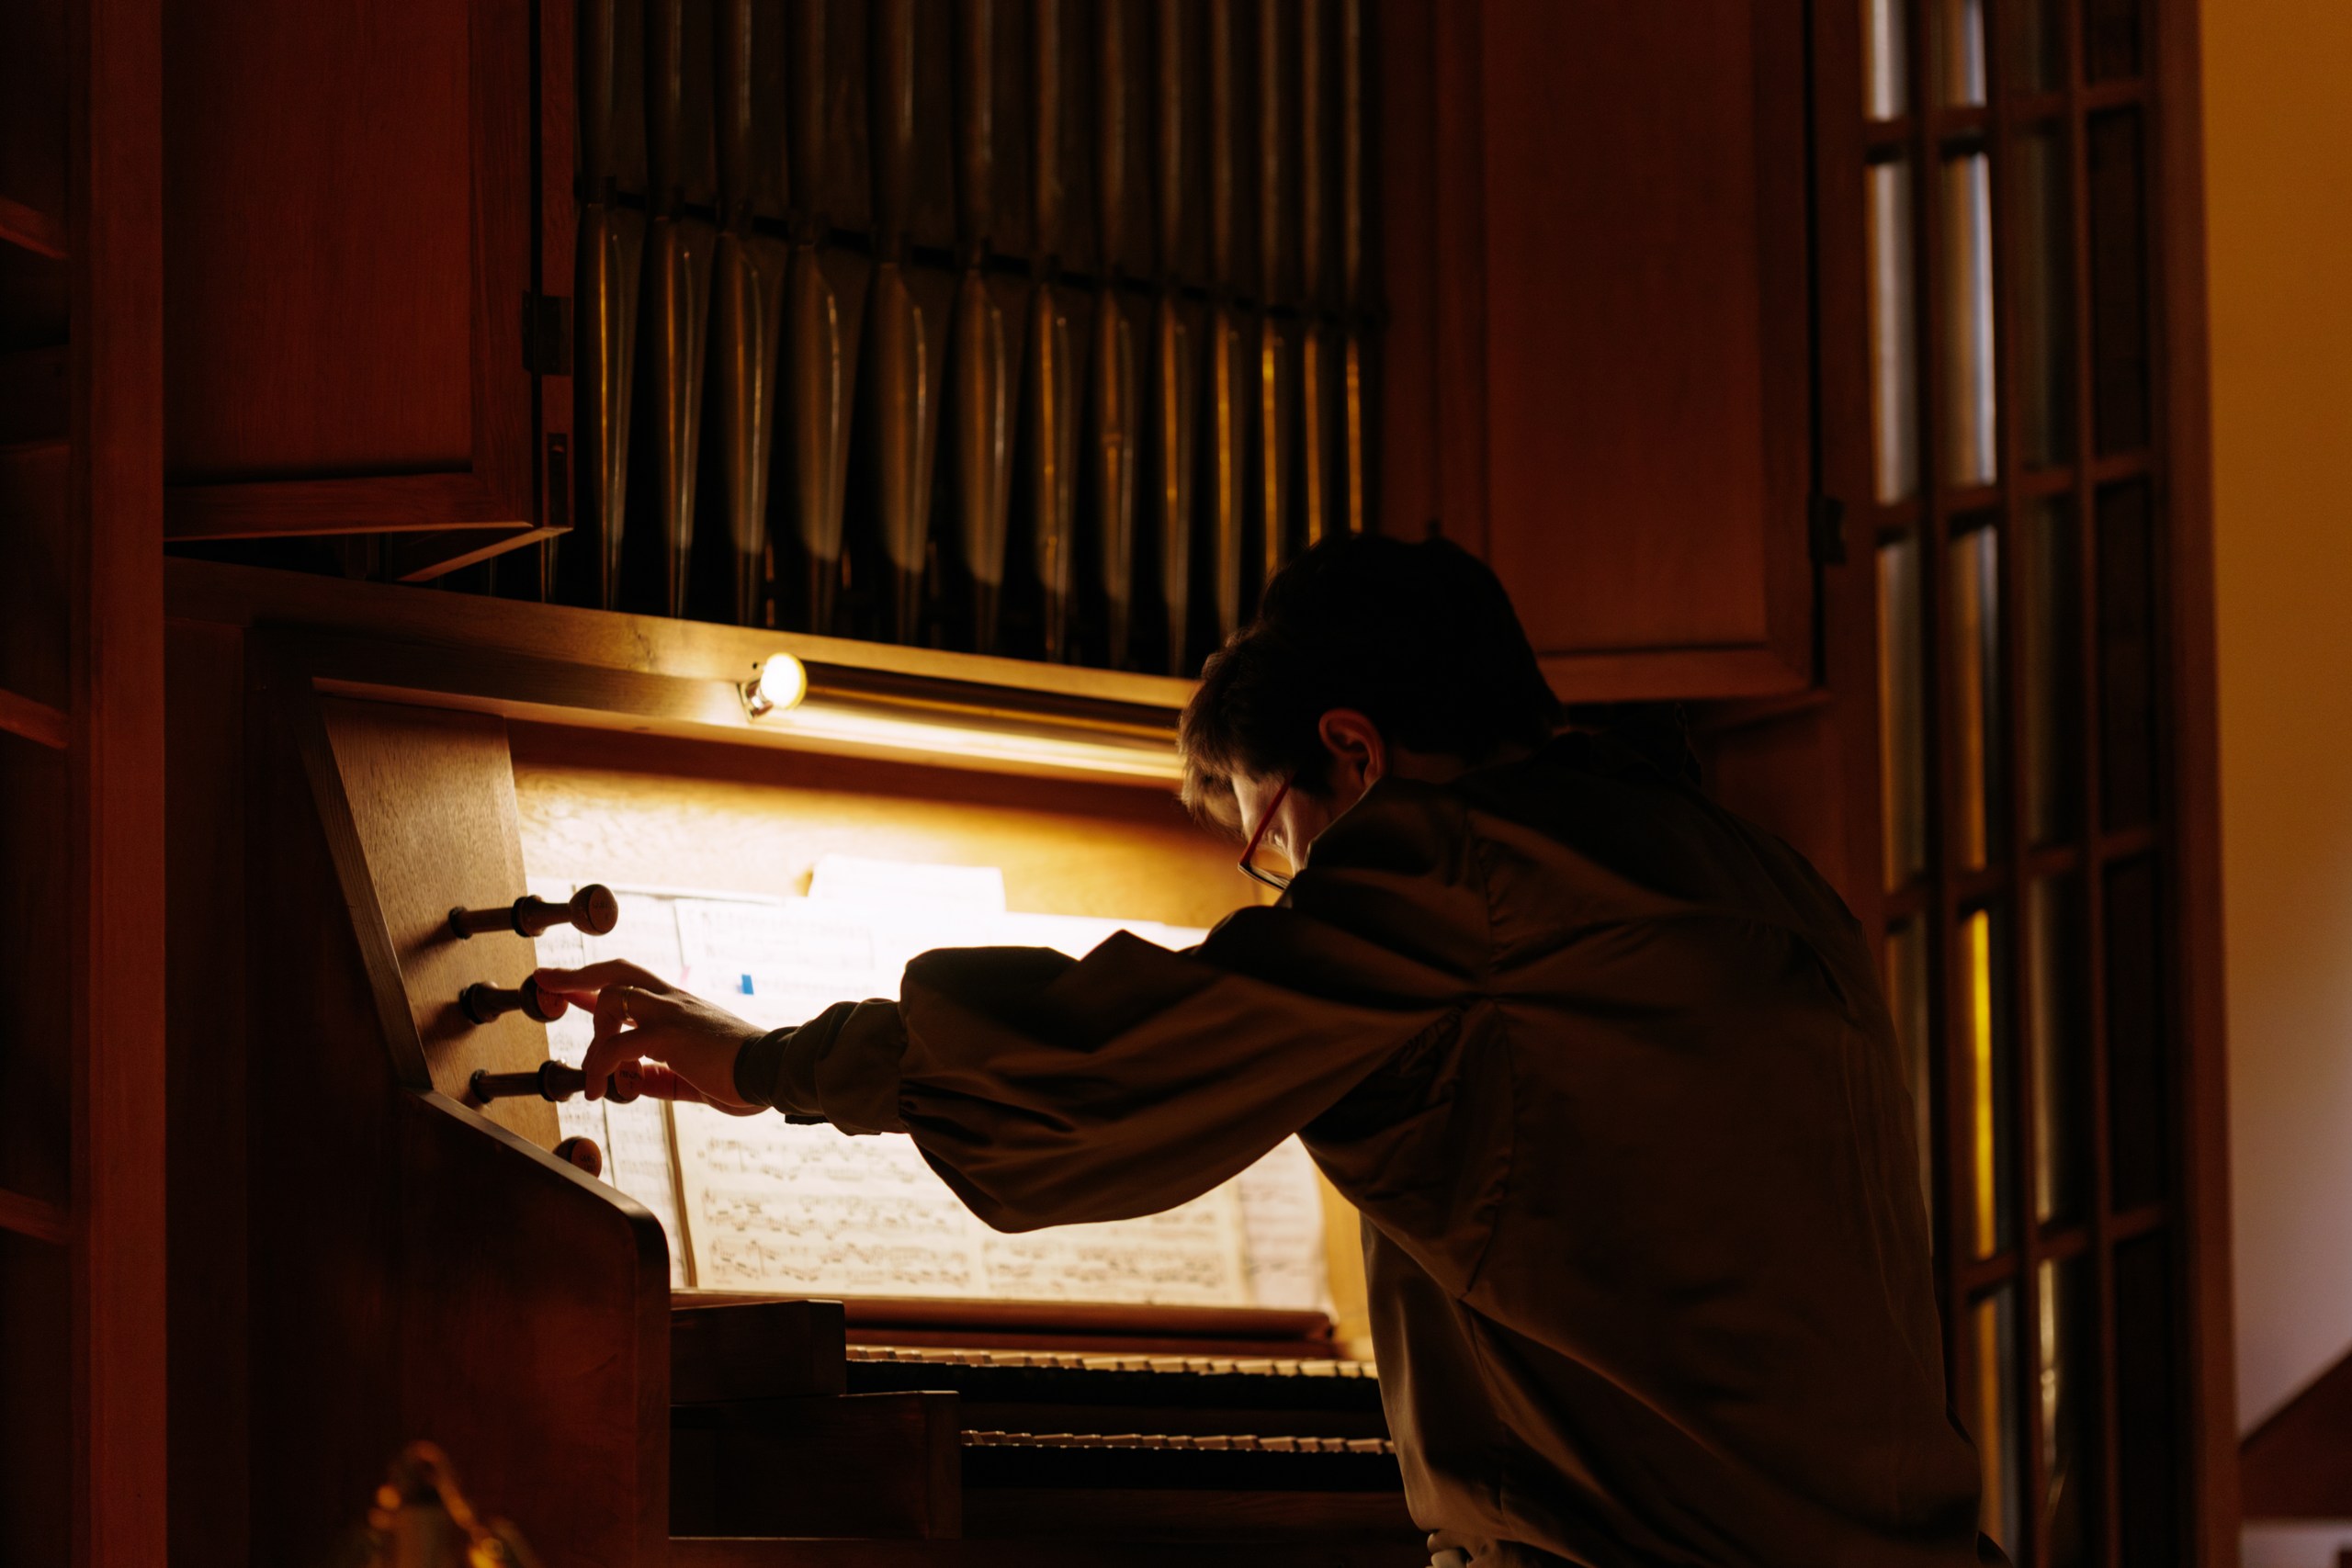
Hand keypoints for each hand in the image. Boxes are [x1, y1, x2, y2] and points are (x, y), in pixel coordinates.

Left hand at [532, 960, 765, 1114]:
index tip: (563, 985)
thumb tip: (631, 1082)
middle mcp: (672, 1002)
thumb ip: (659, 1077)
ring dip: (591, 1036)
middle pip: (617, 971)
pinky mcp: (670, 1035)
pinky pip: (618, 1044)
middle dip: (576, 975)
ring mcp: (671, 1014)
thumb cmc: (740, 1076)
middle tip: (545, 982)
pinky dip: (599, 1066)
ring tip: (590, 1075)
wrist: (772, 1070)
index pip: (629, 985)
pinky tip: (599, 1090)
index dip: (592, 983)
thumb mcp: (690, 1078)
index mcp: (679, 1009)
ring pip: (611, 998)